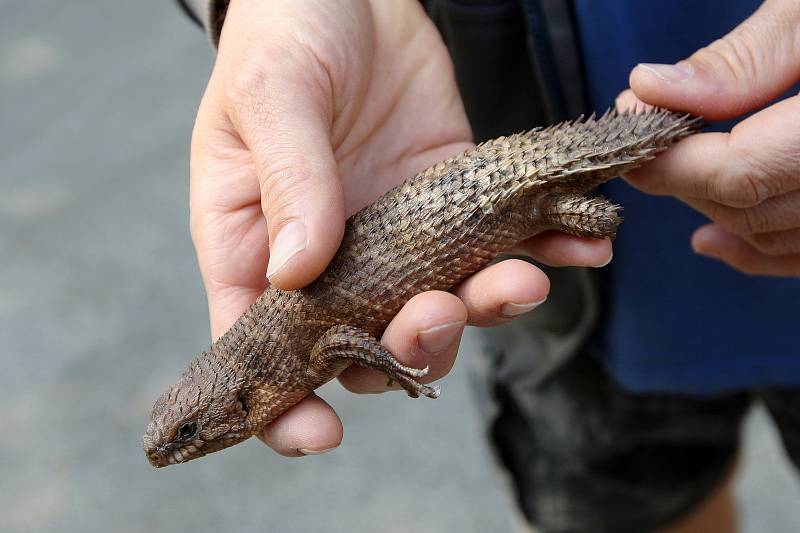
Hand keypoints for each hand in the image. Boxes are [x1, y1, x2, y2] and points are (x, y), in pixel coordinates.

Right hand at [190, 0, 611, 455]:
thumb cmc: (284, 34)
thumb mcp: (273, 95)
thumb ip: (289, 179)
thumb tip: (300, 271)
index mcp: (256, 246)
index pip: (258, 347)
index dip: (285, 403)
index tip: (320, 434)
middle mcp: (329, 259)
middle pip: (364, 343)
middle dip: (409, 346)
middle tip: (440, 310)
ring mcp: (397, 238)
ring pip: (441, 305)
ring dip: (486, 308)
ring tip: (526, 278)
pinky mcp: (455, 204)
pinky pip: (497, 245)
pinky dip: (541, 252)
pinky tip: (574, 245)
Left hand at [618, 0, 799, 275]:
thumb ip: (746, 58)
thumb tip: (651, 89)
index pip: (746, 172)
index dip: (675, 162)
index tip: (632, 133)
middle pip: (756, 208)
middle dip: (684, 179)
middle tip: (648, 137)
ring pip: (778, 236)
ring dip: (713, 209)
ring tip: (671, 172)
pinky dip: (760, 250)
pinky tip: (711, 238)